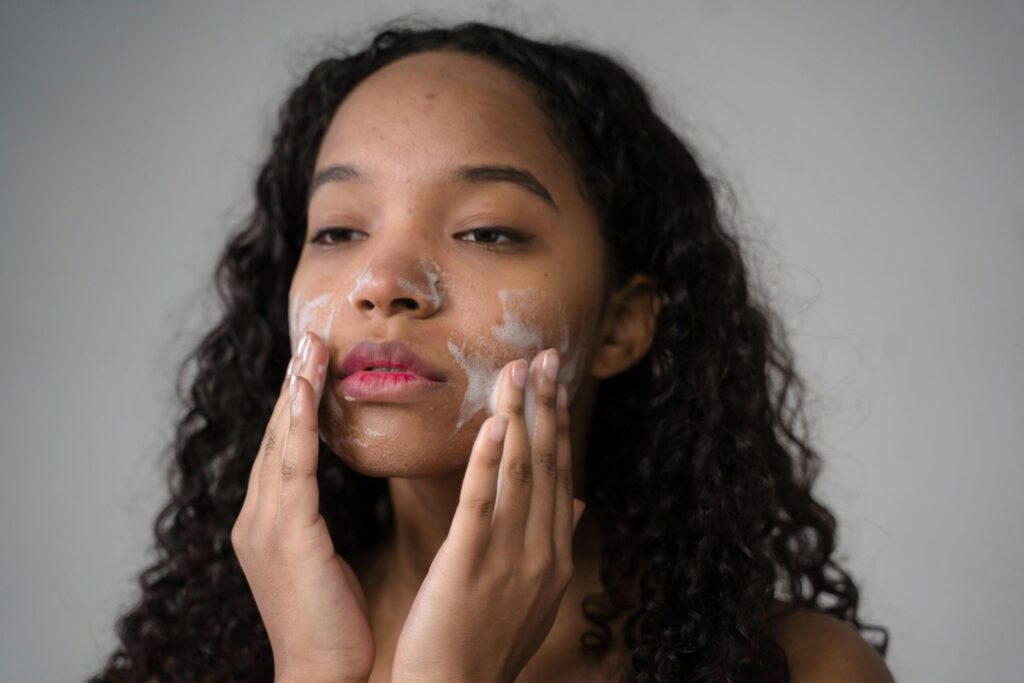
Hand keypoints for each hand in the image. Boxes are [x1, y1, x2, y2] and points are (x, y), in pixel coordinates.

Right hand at [231, 331, 373, 682]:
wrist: (323, 674)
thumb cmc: (332, 623)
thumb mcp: (322, 559)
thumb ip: (316, 520)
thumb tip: (329, 492)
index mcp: (266, 523)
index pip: (281, 450)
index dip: (295, 404)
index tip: (312, 362)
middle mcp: (256, 518)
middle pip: (275, 436)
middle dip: (292, 384)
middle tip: (309, 335)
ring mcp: (266, 525)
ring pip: (281, 442)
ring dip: (296, 390)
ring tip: (310, 346)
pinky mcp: (287, 535)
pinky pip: (294, 467)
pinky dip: (299, 424)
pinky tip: (306, 388)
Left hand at [391, 348, 586, 682]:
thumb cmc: (485, 643)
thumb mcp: (533, 594)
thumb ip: (552, 542)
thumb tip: (576, 502)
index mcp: (553, 554)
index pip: (559, 474)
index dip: (558, 424)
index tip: (555, 382)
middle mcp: (542, 551)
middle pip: (547, 464)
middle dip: (547, 406)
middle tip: (546, 355)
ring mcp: (511, 559)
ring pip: (520, 473)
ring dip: (521, 417)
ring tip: (519, 370)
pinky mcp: (470, 566)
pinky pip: (483, 505)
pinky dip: (490, 461)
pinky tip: (496, 424)